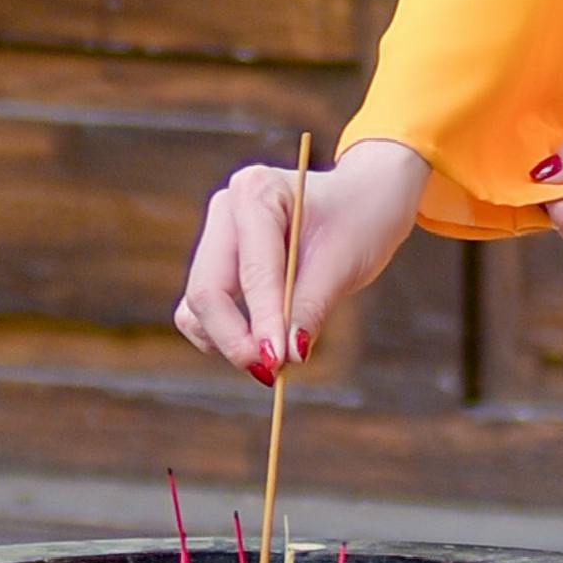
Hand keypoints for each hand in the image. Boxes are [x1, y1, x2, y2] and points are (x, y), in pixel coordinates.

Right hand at [173, 136, 426, 380]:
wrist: (364, 201)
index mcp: (256, 192)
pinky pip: (201, 311)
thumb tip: (287, 355)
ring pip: (198, 306)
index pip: (252, 271)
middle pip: (208, 290)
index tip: (278, 362)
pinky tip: (260, 343)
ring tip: (274, 357)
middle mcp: (225, 209)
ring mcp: (216, 235)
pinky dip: (225, 334)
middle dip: (236, 338)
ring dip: (228, 340)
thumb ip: (309, 307)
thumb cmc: (359, 222)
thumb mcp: (344, 263)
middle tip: (272, 371)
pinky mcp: (215, 262)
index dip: (264, 320)